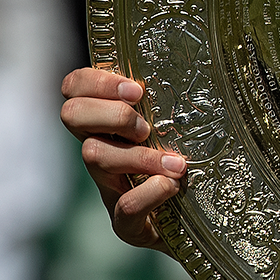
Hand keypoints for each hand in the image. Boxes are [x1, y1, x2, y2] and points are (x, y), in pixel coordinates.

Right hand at [59, 67, 185, 250]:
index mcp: (110, 124)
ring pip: (95, 157)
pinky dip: (150, 192)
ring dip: (139, 155)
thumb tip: (209, 53)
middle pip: (70, 115)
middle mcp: (102, 152)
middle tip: (146, 127)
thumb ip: (178, 98)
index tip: (137, 90)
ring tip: (177, 164)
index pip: (74, 87)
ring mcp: (110, 188)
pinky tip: (174, 186)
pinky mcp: (126, 224)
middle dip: (111, 114)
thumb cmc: (195, 165)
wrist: (203, 226)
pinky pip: (124, 205)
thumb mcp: (183, 125)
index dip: (95, 82)